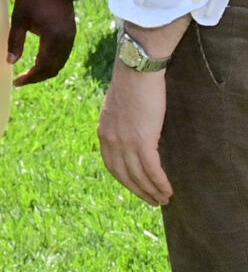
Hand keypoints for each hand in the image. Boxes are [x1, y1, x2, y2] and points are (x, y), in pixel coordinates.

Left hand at [7, 0, 79, 85]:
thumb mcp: (19, 18)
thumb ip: (15, 41)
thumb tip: (10, 62)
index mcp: (54, 37)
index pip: (43, 66)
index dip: (30, 77)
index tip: (17, 82)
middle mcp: (66, 40)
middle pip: (53, 68)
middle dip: (37, 77)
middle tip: (20, 80)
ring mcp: (71, 38)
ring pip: (60, 63)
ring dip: (45, 71)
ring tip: (28, 74)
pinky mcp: (71, 34)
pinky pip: (63, 55)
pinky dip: (51, 63)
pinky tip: (38, 63)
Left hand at [99, 18, 184, 204]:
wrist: (136, 70)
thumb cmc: (132, 84)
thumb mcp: (120, 109)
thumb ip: (123, 125)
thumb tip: (135, 136)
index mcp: (104, 132)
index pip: (112, 165)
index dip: (126, 181)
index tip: (138, 189)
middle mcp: (110, 140)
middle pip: (124, 175)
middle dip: (139, 191)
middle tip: (154, 201)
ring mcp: (124, 141)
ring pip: (138, 175)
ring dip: (152, 191)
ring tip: (164, 200)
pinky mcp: (142, 140)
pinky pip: (151, 169)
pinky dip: (159, 182)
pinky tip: (168, 190)